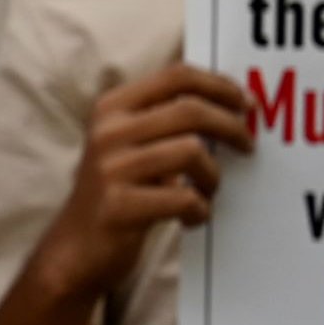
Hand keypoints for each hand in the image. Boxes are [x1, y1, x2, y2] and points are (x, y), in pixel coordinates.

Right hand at [32, 63, 252, 301]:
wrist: (75, 248)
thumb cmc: (116, 193)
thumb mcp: (127, 145)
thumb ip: (163, 121)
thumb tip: (229, 104)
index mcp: (111, 108)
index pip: (175, 76)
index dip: (219, 86)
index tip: (245, 103)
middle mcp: (108, 131)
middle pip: (190, 109)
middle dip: (231, 127)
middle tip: (248, 145)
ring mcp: (111, 168)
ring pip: (191, 152)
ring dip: (213, 177)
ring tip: (206, 192)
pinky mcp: (121, 206)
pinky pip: (185, 198)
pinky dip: (200, 210)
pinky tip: (191, 218)